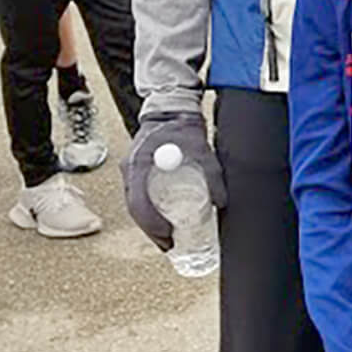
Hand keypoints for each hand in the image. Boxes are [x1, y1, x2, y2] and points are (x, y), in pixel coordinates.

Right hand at [122, 111, 226, 250]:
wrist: (171, 106)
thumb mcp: (201, 148)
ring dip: (148, 224)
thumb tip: (221, 201)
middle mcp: (130, 169)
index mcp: (138, 163)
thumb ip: (212, 173)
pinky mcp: (139, 171)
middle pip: (134, 208)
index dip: (152, 223)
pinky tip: (162, 221)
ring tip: (166, 240)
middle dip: (150, 231)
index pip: (138, 202)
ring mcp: (132, 171)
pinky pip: (140, 197)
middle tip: (168, 245)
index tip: (168, 234)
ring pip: (135, 205)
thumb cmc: (182, 124)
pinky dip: (149, 212)